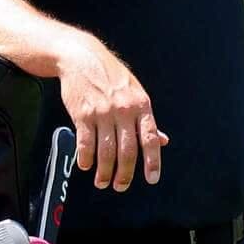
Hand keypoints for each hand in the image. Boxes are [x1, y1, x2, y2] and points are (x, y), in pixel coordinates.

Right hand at [58, 36, 168, 191]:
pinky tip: (86, 164)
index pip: (150, 138)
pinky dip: (86, 159)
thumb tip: (161, 141)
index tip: (151, 178)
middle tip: (120, 185)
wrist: (82, 57)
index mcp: (141, 105)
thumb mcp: (135, 92)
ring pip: (106, 152)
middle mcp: (124, 110)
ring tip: (102, 181)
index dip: (152, 161)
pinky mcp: (83, 114)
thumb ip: (146, 120)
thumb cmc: (110, 75)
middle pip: (127, 151)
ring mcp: (103, 112)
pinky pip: (86, 144)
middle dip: (124, 174)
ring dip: (104, 172)